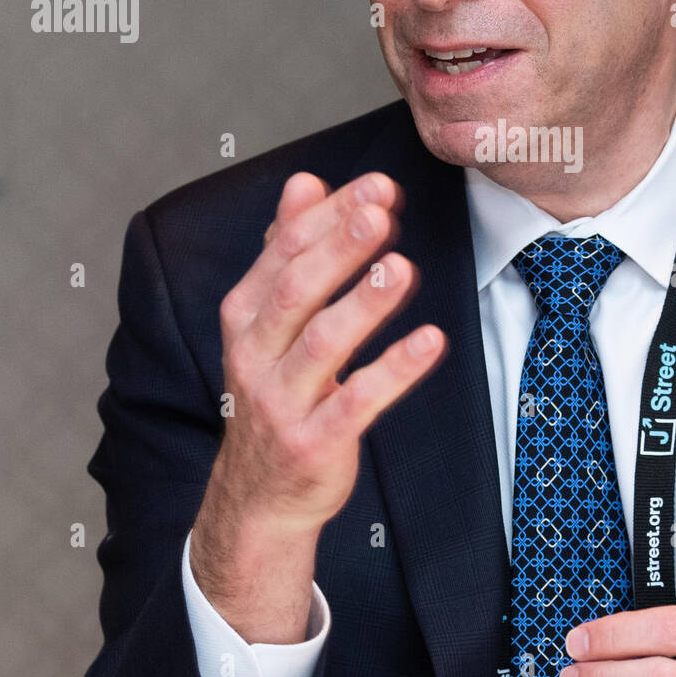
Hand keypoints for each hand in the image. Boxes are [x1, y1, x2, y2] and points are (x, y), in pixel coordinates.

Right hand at [190, 171, 446, 642]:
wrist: (258, 495)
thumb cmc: (276, 391)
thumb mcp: (268, 320)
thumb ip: (286, 249)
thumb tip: (305, 181)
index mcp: (245, 315)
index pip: (285, 252)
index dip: (331, 216)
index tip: (378, 187)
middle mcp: (255, 354)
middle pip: (296, 291)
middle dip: (340, 248)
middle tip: (383, 212)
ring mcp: (281, 401)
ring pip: (321, 344)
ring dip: (364, 303)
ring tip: (403, 267)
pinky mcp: (314, 442)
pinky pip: (356, 402)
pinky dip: (394, 370)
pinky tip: (430, 341)